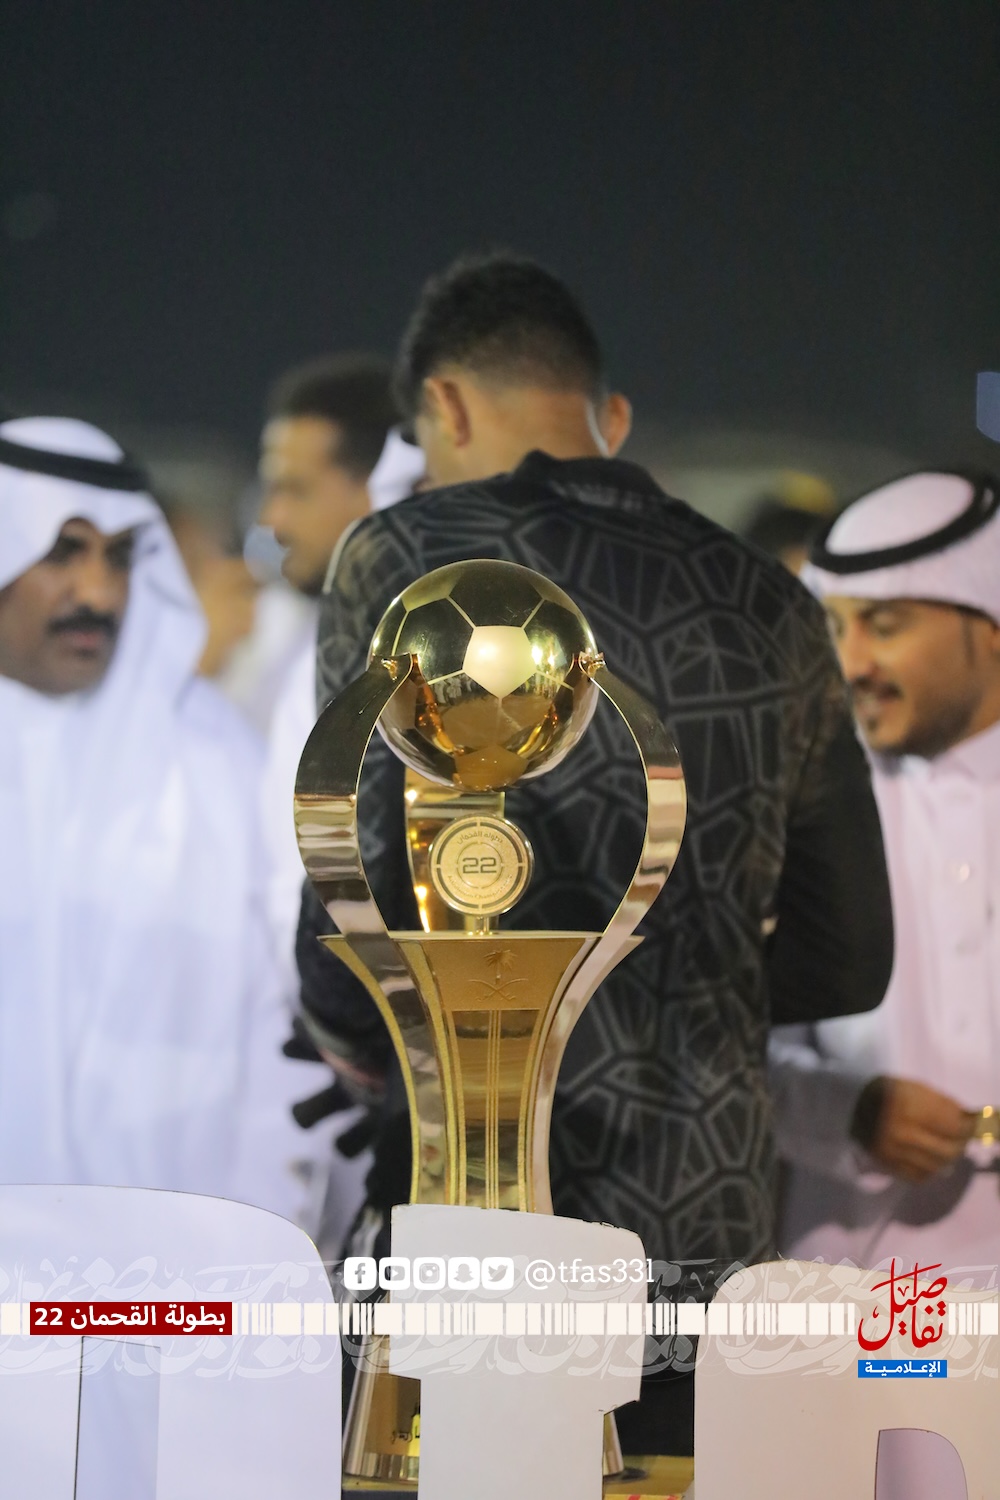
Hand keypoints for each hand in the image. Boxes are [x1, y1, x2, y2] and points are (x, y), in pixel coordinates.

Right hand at [859, 1077, 975, 1182]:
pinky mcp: (886, 1164)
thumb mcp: (914, 1087)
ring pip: (935, 1167)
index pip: (952, 1126)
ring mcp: (893, 1151)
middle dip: (959, 1145)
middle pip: (947, 1151)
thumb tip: (966, 1121)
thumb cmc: (885, 1091)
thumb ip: (942, 1104)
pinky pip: (917, 1177)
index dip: (966, 1127)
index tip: (968, 1126)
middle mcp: (902, 1131)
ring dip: (945, 1160)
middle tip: (959, 1140)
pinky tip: (927, 1160)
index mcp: (909, 1106)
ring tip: (944, 1150)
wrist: (848, 1104)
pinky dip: (928, 1171)